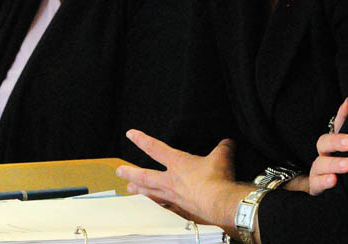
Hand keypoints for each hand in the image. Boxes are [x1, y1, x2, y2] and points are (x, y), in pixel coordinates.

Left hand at [116, 130, 245, 226]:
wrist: (221, 203)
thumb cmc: (217, 178)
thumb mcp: (221, 157)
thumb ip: (223, 148)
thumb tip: (228, 142)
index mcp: (177, 163)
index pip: (155, 148)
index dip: (141, 140)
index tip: (130, 134)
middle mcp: (171, 180)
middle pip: (145, 175)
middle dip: (130, 172)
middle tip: (119, 171)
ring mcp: (173, 197)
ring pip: (151, 193)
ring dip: (139, 191)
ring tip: (129, 189)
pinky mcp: (181, 212)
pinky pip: (164, 209)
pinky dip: (157, 208)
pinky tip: (152, 209)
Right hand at [307, 97, 347, 193]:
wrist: (322, 195)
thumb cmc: (337, 169)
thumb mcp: (343, 149)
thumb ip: (345, 125)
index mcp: (331, 146)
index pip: (336, 127)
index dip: (342, 117)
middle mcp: (322, 156)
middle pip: (324, 143)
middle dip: (336, 141)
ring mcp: (317, 172)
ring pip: (320, 165)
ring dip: (333, 164)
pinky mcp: (315, 188)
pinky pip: (317, 185)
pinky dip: (324, 182)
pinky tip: (334, 181)